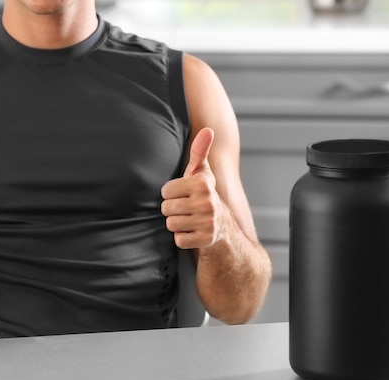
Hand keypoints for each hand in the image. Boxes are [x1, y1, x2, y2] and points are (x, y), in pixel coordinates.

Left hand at [161, 127, 222, 248]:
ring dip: (177, 224)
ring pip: (171, 224)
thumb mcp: (202, 173)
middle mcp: (207, 203)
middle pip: (166, 208)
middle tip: (186, 209)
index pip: (165, 191)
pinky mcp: (205, 240)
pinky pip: (178, 240)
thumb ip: (200, 152)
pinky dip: (183, 238)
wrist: (223, 227)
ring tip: (189, 220)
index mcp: (203, 184)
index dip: (171, 194)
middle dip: (172, 210)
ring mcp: (207, 223)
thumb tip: (208, 129)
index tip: (184, 195)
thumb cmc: (204, 195)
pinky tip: (193, 232)